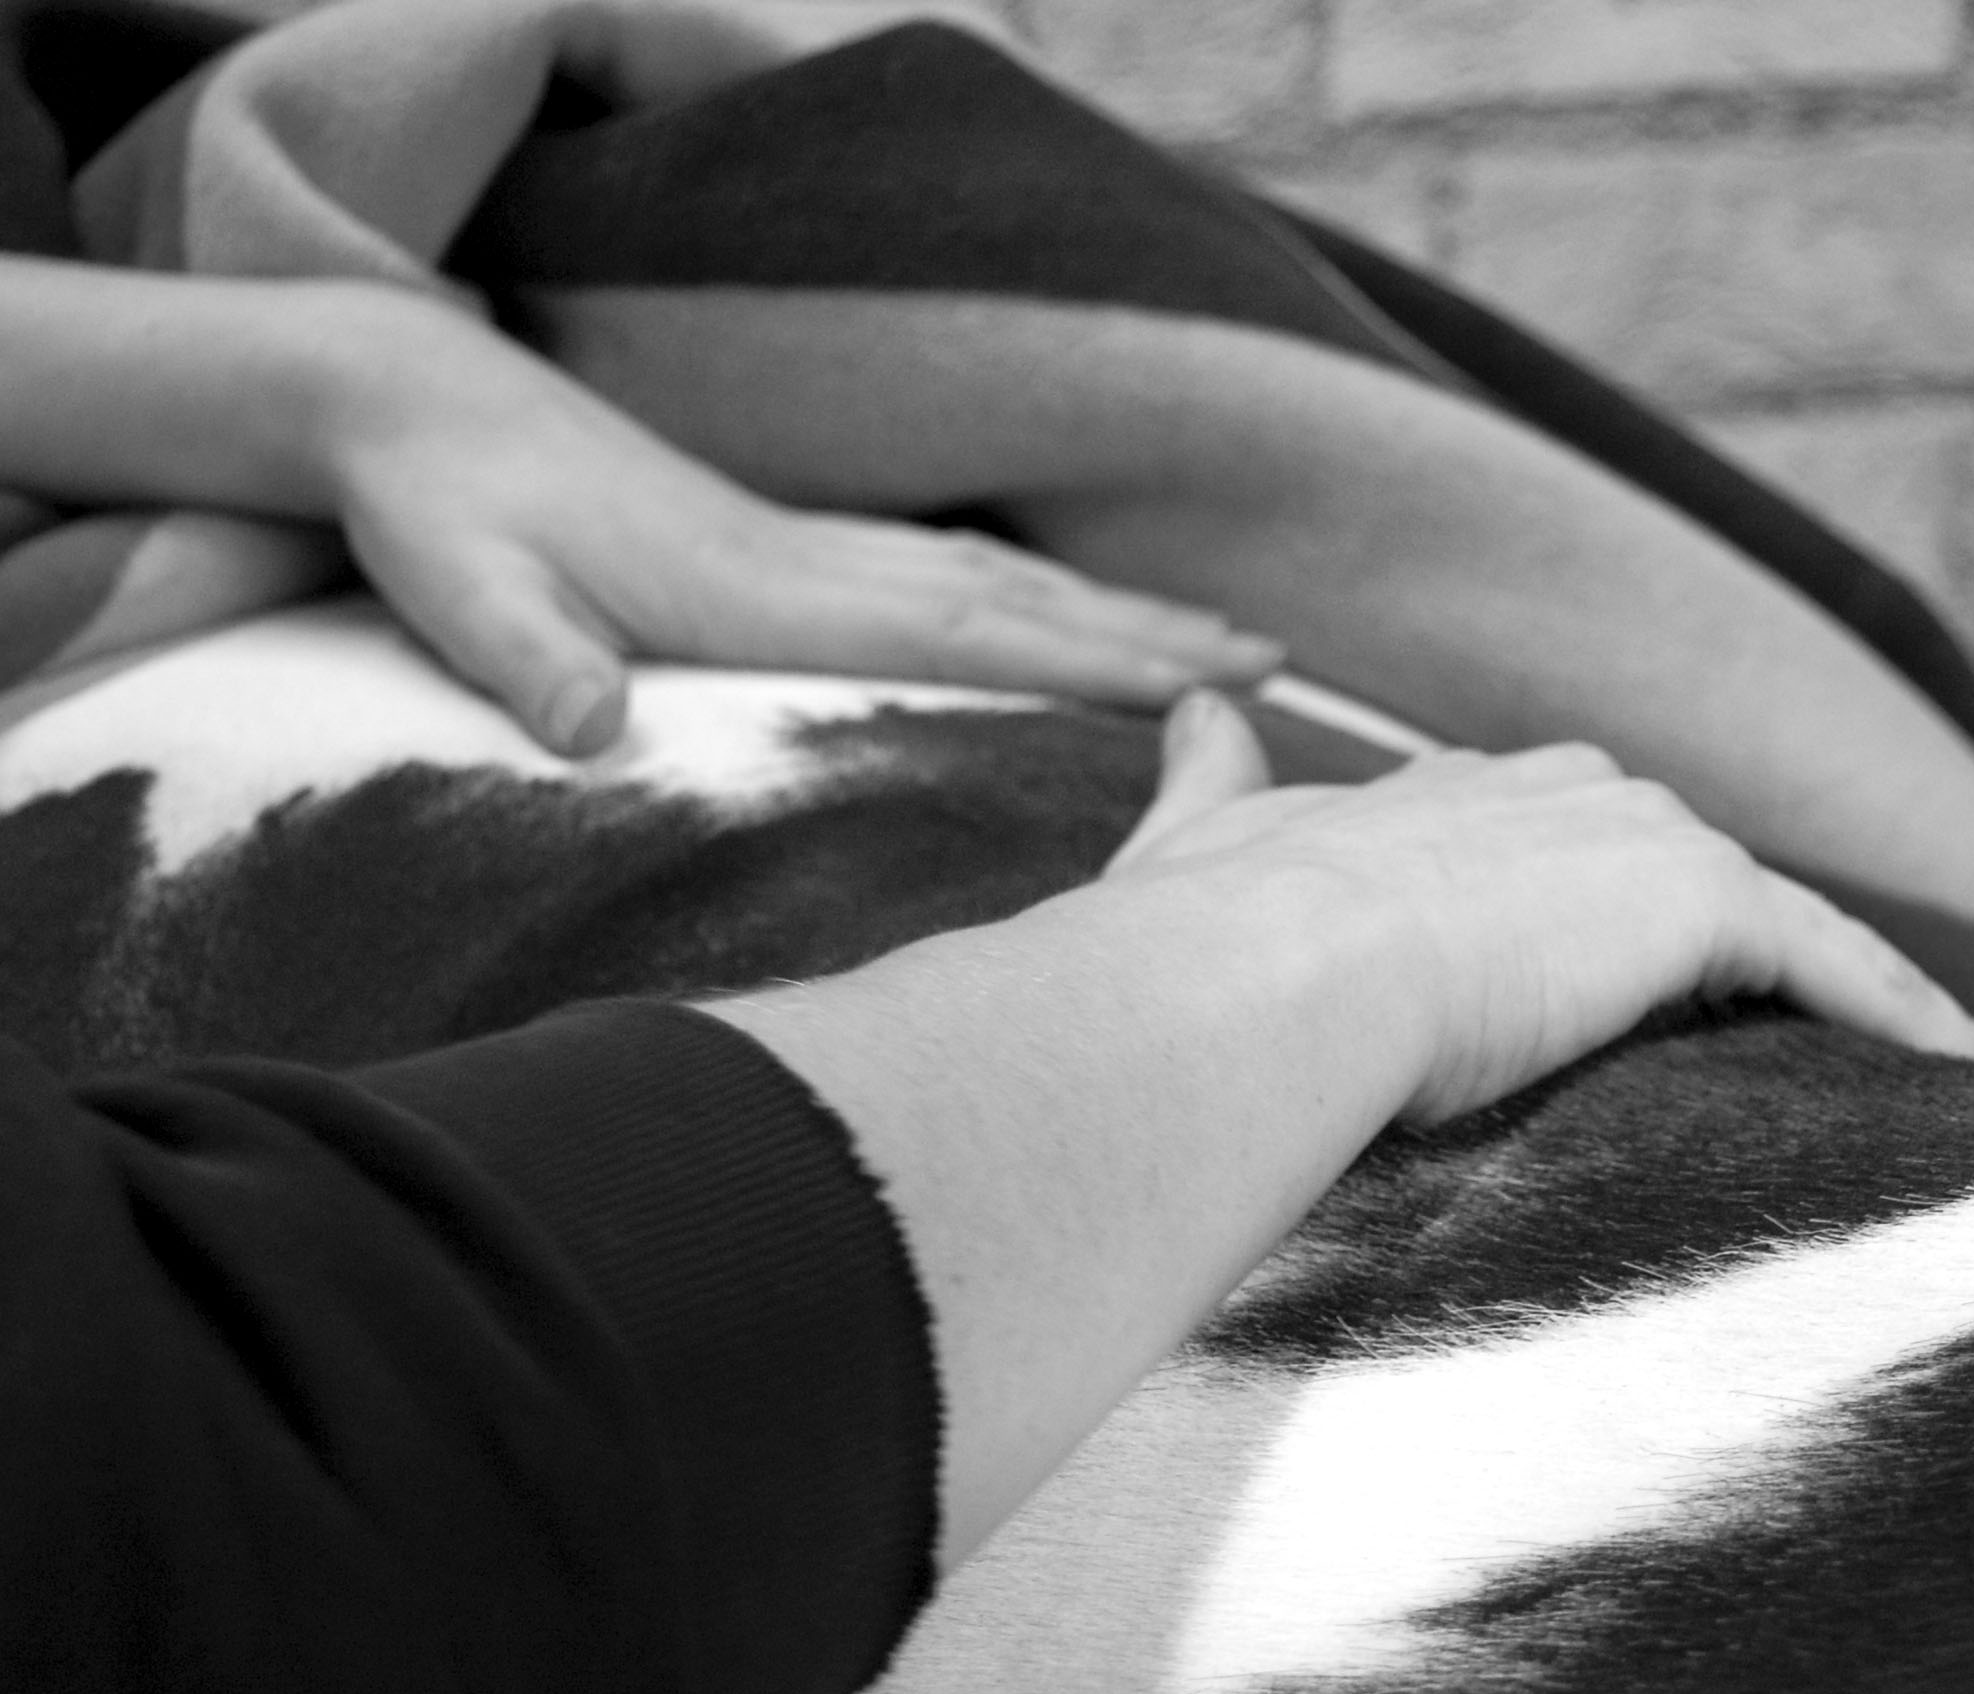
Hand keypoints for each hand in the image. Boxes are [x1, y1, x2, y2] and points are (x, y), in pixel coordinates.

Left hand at [319, 290, 1280, 754]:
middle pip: (1023, 603)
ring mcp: (813, 547)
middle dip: (1156, 636)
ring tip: (1224, 645)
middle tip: (1282, 665)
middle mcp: (817, 561)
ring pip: (1003, 585)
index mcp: (769, 589)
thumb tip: (587, 732)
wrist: (414, 404)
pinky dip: (1037, 602)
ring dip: (1117, 617)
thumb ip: (530, 660)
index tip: (1210, 684)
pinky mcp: (791, 549)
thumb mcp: (464, 590)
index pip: (965, 630)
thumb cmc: (444, 512)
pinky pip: (954, 578)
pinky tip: (1071, 625)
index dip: (1093, 659)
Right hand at [1107, 692, 1973, 1119]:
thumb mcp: (1199, 851)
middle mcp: (1569, 795)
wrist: (1264, 974)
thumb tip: (1200, 712)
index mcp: (1465, 798)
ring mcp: (1641, 841)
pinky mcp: (1699, 905)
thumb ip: (1211, 785)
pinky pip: (1841, 969)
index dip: (1626, 920)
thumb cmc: (1210, 949)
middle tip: (1825, 1050)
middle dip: (1762, 959)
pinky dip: (1912, 1024)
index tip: (1660, 988)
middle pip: (1704, 882)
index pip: (1582, 852)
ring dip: (1872, 1000)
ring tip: (1948, 1077)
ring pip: (1793, 929)